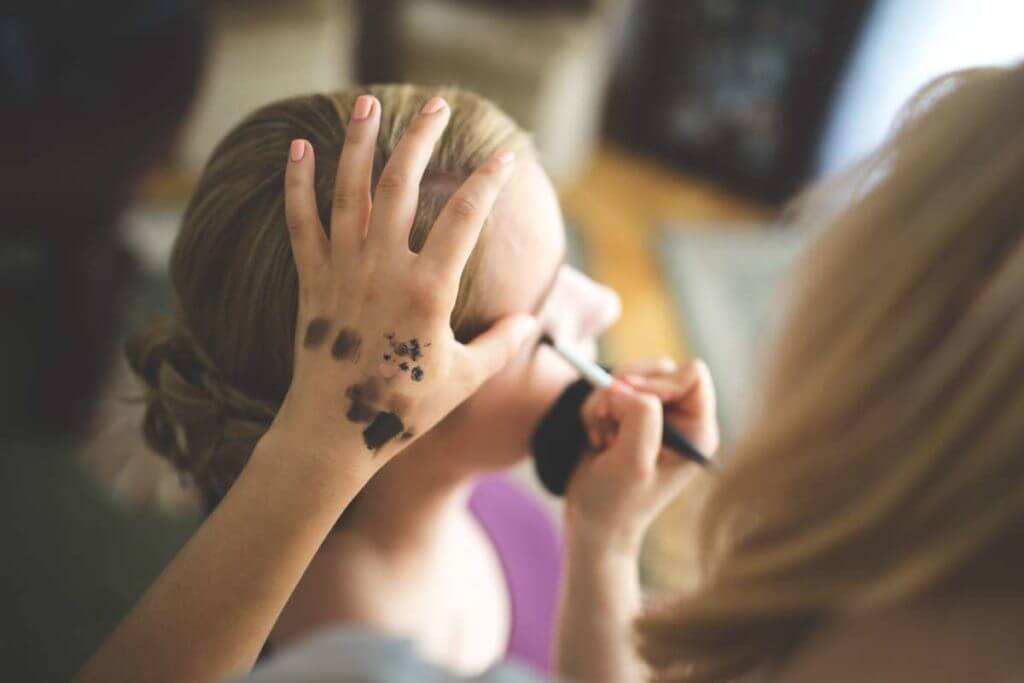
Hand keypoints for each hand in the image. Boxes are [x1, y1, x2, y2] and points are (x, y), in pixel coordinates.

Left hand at [265, 95, 536, 473]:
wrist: (333, 432)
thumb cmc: (402, 410)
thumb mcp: (463, 380)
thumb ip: (501, 346)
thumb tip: (532, 322)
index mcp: (427, 290)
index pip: (465, 218)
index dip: (488, 182)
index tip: (506, 158)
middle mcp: (383, 269)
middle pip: (403, 185)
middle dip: (421, 139)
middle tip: (436, 105)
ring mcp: (342, 270)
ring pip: (350, 191)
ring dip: (360, 143)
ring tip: (369, 104)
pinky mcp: (312, 280)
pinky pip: (300, 222)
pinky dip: (297, 183)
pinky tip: (299, 148)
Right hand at [565, 358, 717, 554]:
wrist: (592, 524)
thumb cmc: (616, 503)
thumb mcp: (633, 463)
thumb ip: (640, 418)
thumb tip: (625, 387)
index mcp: (698, 432)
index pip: (692, 376)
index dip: (659, 383)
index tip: (630, 402)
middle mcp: (682, 421)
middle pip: (660, 369)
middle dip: (625, 389)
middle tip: (607, 418)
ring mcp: (655, 417)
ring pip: (631, 376)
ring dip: (606, 399)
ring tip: (600, 432)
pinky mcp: (629, 416)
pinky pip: (611, 388)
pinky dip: (596, 406)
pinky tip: (596, 436)